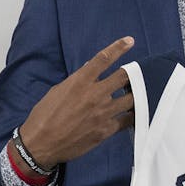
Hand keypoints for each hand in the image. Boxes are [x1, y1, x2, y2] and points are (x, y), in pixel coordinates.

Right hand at [14, 36, 135, 175]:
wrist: (42, 144)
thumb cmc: (45, 116)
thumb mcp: (57, 92)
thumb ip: (77, 80)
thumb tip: (90, 68)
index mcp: (80, 82)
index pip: (103, 59)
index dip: (118, 48)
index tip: (129, 41)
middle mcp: (95, 94)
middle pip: (124, 78)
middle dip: (135, 73)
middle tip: (141, 72)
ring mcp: (104, 112)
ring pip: (132, 99)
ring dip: (137, 95)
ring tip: (142, 93)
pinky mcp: (108, 129)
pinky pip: (128, 119)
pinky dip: (133, 116)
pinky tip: (138, 114)